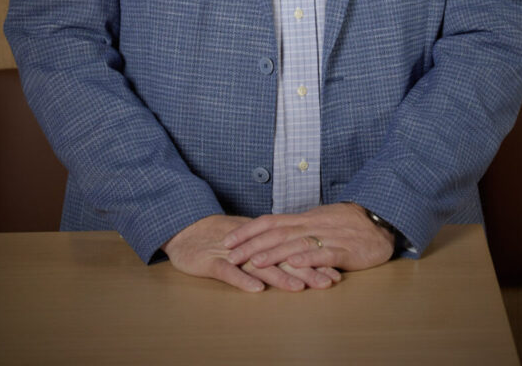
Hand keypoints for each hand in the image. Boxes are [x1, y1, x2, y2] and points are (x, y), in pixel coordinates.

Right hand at [163, 214, 341, 292]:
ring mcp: (232, 254)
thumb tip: (299, 259)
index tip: (336, 269)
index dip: (314, 259)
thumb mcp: (249, 244)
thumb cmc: (218, 239)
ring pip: (260, 265)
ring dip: (280, 276)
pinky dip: (242, 279)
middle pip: (283, 257)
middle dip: (307, 269)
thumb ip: (271, 251)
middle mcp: (252, 246)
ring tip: (300, 287)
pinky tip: (257, 290)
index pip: (292, 250)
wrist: (186, 230)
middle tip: (329, 280)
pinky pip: (228, 272)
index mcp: (262, 241)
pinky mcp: (212, 262)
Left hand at [223, 202, 395, 272]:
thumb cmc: (347, 224)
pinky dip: (309, 259)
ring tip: (256, 261)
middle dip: (252, 244)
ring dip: (275, 253)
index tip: (227, 239)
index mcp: (304, 219)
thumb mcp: (318, 222)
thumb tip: (272, 236)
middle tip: (230, 255)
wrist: (378, 221)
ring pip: (297, 243)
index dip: (247, 230)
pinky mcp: (345, 250)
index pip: (270, 221)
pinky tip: (295, 264)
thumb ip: (297, 229)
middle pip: (277, 233)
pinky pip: (325, 254)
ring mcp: (328, 236)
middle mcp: (311, 225)